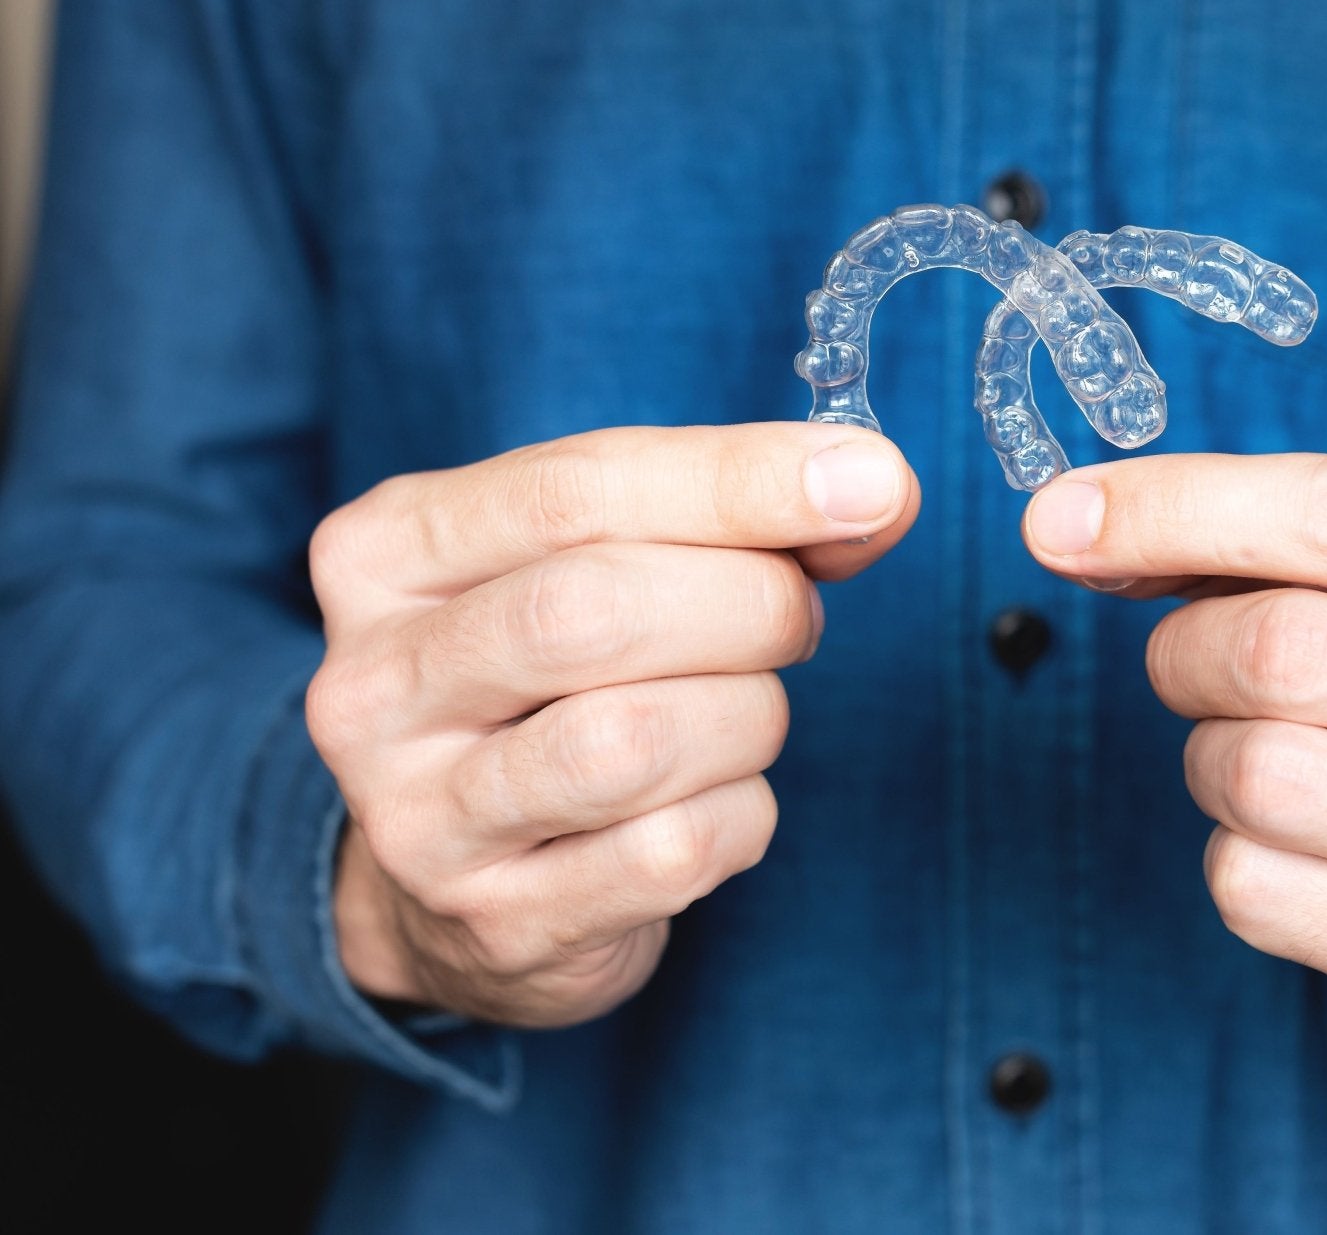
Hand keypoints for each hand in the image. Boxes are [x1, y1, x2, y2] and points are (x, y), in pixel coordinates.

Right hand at [308, 423, 917, 1026]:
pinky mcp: (497, 923)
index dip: (740, 480)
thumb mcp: (608, 562)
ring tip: (746, 711)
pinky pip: (675, 852)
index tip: (875, 480)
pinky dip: (740, 815)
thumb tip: (872, 490)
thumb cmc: (556, 683)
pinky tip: (716, 801)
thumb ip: (729, 515)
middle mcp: (374, 684)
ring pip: (636, 741)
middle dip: (751, 603)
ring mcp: (421, 819)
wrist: (458, 881)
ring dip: (749, 714)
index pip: (573, 490)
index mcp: (388, 552)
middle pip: (595, 610)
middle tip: (799, 616)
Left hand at [1022, 453, 1326, 1067]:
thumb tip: (1082, 525)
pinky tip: (1311, 851)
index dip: (1177, 507)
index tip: (1058, 519)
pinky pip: (1255, 889)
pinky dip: (1239, 858)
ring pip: (1256, 777)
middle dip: (1190, 653)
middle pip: (1281, 652)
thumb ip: (1279, 541)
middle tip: (1202, 667)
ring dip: (1213, 761)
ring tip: (1272, 760)